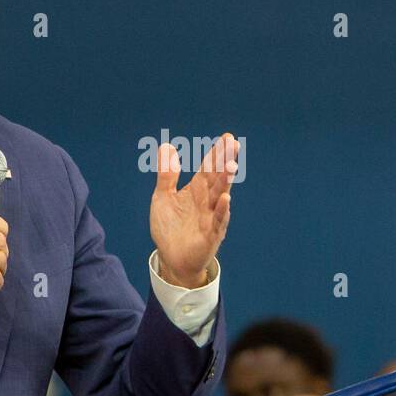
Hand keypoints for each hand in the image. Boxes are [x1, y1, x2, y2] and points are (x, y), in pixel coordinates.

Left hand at [150, 132, 238, 287]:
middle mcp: (207, 201)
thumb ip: (167, 174)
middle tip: (233, 144)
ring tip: (230, 166)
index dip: (217, 153)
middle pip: (218, 178)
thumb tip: (168, 146)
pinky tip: (225, 198)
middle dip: (225, 162)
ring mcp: (211, 217)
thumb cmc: (170, 227)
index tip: (228, 137)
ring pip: (220, 196)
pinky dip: (222, 210)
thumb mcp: (162, 197)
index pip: (209, 168)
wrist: (171, 258)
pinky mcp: (210, 235)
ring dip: (225, 182)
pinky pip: (218, 221)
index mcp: (197, 190)